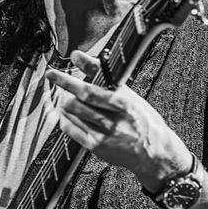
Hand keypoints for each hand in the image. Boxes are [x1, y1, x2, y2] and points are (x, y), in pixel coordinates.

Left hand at [45, 50, 192, 191]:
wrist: (154, 151)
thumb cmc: (142, 119)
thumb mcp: (129, 95)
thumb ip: (104, 75)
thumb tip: (79, 57)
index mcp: (125, 105)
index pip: (91, 91)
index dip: (69, 81)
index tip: (55, 73)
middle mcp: (114, 121)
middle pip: (78, 103)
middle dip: (62, 88)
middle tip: (54, 78)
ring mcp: (105, 136)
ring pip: (72, 115)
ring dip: (64, 102)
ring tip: (66, 96)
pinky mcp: (97, 147)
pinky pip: (72, 131)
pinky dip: (65, 119)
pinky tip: (67, 114)